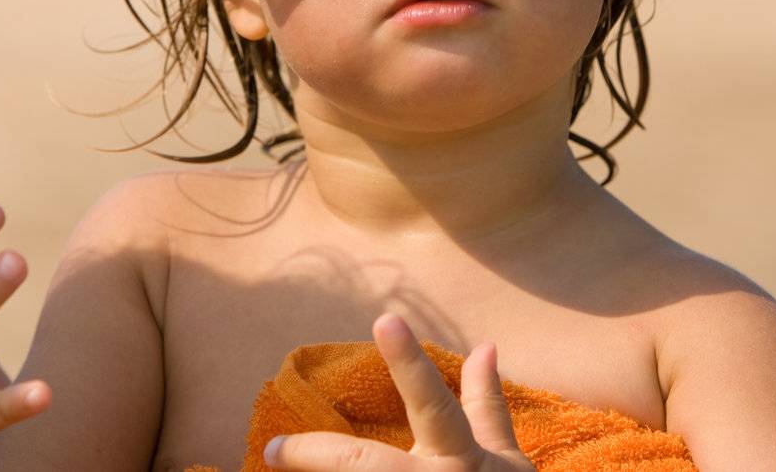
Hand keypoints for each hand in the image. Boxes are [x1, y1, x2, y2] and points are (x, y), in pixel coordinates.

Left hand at [263, 313, 534, 471]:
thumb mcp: (503, 461)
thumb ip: (485, 405)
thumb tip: (485, 346)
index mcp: (461, 459)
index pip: (432, 404)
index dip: (408, 362)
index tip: (384, 319)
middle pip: (363, 465)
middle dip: (312, 455)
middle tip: (273, 450)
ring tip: (278, 465)